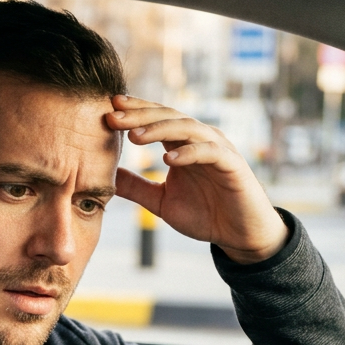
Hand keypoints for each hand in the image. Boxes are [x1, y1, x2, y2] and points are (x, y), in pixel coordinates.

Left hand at [107, 94, 288, 264]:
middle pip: (168, 117)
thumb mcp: (160, 201)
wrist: (239, 235)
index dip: (134, 112)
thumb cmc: (204, 214)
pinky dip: (190, 153)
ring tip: (134, 137)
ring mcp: (218, 149)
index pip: (156, 120)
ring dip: (160, 130)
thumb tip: (105, 176)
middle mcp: (200, 140)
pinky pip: (211, 152)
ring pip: (188, 128)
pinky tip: (169, 159)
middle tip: (113, 116)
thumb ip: (135, 186)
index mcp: (182, 145)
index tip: (108, 109)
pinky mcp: (233, 165)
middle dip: (140, 116)